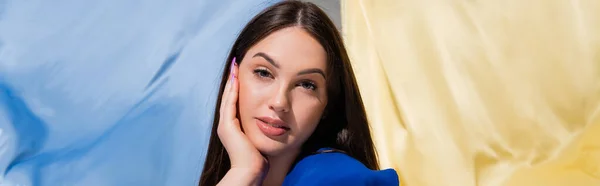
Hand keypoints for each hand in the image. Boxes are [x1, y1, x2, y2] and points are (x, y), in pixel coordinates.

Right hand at [217, 58, 268, 184]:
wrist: (250, 170)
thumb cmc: (258, 158)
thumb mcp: (259, 139)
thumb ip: (262, 129)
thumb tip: (273, 123)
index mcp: (232, 128)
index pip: (233, 102)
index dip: (236, 88)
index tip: (240, 74)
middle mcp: (226, 124)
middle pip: (228, 96)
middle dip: (232, 80)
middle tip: (235, 64)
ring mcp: (224, 125)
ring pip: (227, 97)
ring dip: (231, 81)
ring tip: (234, 66)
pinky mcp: (226, 125)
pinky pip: (230, 103)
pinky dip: (232, 90)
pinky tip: (236, 79)